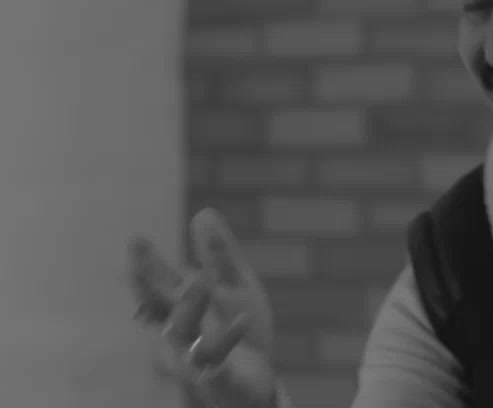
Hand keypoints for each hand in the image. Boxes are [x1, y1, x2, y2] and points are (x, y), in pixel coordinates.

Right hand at [129, 208, 278, 407]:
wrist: (253, 383)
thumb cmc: (236, 331)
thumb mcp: (233, 286)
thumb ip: (218, 254)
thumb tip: (203, 212)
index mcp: (184, 307)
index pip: (161, 284)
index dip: (147, 265)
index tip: (136, 240)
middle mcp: (181, 332)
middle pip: (162, 306)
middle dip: (150, 288)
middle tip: (139, 264)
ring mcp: (195, 357)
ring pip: (183, 335)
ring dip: (187, 309)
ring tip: (197, 281)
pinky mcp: (217, 377)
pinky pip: (218, 361)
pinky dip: (228, 340)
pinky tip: (243, 320)